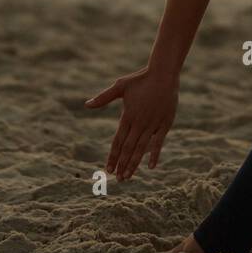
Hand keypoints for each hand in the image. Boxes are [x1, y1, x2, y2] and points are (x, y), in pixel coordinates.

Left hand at [85, 65, 178, 179]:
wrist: (163, 74)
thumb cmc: (140, 79)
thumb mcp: (120, 86)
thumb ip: (103, 98)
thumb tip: (86, 105)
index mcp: (127, 115)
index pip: (118, 141)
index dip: (113, 156)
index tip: (108, 169)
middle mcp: (139, 123)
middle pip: (128, 148)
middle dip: (122, 164)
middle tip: (117, 179)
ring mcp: (152, 124)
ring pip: (141, 148)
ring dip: (134, 163)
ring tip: (127, 176)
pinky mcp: (165, 124)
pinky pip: (159, 143)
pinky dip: (154, 155)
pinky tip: (150, 167)